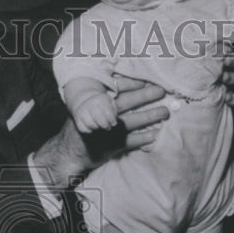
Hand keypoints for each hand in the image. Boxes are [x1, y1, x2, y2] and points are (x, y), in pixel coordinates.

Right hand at [33, 76, 167, 187]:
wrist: (69, 152)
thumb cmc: (80, 127)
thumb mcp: (84, 109)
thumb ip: (99, 98)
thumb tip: (118, 84)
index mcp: (96, 102)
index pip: (117, 88)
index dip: (134, 84)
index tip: (148, 80)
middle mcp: (103, 114)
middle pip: (128, 102)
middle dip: (146, 95)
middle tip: (162, 91)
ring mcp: (109, 130)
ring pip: (134, 120)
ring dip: (151, 115)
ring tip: (164, 112)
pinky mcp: (113, 145)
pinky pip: (132, 141)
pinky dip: (145, 137)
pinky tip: (156, 134)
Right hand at [73, 93, 117, 132]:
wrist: (85, 100)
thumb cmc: (102, 103)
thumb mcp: (110, 102)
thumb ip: (114, 110)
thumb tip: (113, 122)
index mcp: (100, 99)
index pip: (108, 113)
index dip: (112, 121)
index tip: (113, 123)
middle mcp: (89, 104)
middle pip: (100, 119)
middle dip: (106, 126)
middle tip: (108, 127)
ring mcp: (82, 111)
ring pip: (91, 125)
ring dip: (97, 128)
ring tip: (99, 126)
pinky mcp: (76, 118)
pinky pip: (83, 129)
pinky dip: (89, 130)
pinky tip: (92, 127)